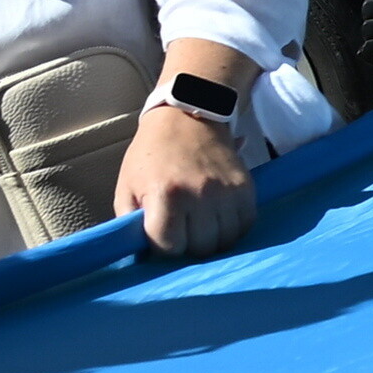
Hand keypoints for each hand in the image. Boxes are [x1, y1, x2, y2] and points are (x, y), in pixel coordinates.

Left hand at [114, 96, 255, 257]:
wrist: (186, 117)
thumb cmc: (152, 154)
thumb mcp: (126, 187)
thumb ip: (130, 223)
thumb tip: (141, 254)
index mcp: (165, 194)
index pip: (169, 247)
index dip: (162, 248)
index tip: (161, 238)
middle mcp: (199, 194)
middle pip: (201, 248)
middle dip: (189, 246)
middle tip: (182, 232)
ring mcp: (226, 191)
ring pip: (226, 241)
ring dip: (212, 240)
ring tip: (201, 227)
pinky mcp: (245, 187)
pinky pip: (245, 225)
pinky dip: (233, 229)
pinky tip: (219, 220)